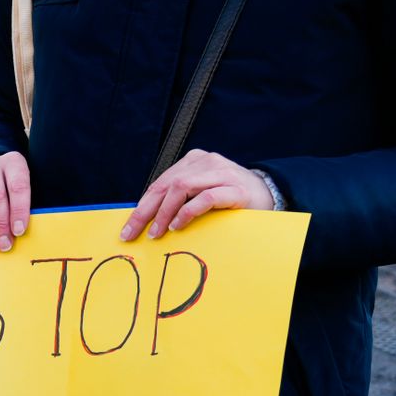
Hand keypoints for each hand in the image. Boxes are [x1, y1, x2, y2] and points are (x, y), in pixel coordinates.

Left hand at [121, 149, 273, 241]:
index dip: (142, 206)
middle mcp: (206, 162)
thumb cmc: (227, 198)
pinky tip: (178, 225)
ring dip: (165, 212)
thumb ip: (177, 199)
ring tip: (157, 232)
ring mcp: (221, 173)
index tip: (128, 229)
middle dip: (146, 211)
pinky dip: (188, 212)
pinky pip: (205, 197)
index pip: (161, 183)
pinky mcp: (235, 189)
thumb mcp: (199, 193)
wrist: (267, 194)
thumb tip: (144, 220)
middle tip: (134, 234)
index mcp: (194, 161)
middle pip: (168, 185)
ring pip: (183, 188)